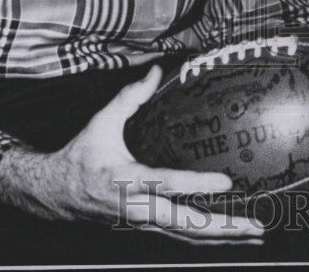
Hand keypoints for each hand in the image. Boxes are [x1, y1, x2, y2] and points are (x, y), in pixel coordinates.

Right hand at [0, 65, 264, 245]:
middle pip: (184, 223)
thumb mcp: (101, 122)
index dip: (196, 185)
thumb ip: (130, 97)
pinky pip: (178, 236)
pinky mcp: (143, 227)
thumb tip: (157, 70)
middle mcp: (135, 207)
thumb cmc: (80, 155)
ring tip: (256, 233)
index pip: (166, 184)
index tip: (227, 182)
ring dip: (221, 236)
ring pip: (185, 236)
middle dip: (222, 226)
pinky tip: (229, 233)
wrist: (52, 193)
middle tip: (255, 225)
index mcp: (126, 179)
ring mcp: (140, 222)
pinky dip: (205, 237)